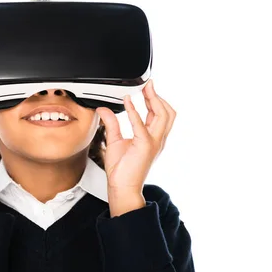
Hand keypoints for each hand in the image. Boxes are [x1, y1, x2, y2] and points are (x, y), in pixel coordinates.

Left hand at [95, 79, 176, 214]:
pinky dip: (134, 111)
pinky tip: (127, 102)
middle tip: (147, 85)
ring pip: (164, 115)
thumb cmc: (121, 170)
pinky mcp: (145, 146)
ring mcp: (153, 142)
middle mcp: (157, 139)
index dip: (155, 99)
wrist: (121, 186)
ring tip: (143, 90)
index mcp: (153, 138)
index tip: (147, 88)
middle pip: (167, 112)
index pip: (160, 114)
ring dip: (153, 100)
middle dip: (158, 96)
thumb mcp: (114, 141)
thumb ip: (112, 124)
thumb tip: (104, 110)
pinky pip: (141, 124)